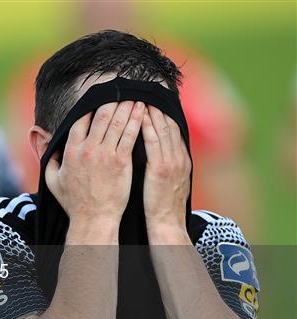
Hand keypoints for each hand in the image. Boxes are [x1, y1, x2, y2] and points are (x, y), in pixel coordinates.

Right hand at [45, 101, 144, 224]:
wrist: (93, 219)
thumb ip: (48, 159)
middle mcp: (87, 149)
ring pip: (116, 122)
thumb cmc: (73, 202)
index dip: (90, 106)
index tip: (98, 97)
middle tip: (120, 88)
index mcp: (71, 151)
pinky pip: (129, 135)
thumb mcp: (52, 181)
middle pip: (100, 116)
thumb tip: (46, 144)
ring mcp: (105, 154)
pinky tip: (141, 110)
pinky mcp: (121, 161)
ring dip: (126, 105)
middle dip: (111, 99)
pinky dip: (136, 120)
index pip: (80, 120)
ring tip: (134, 93)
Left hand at [142, 105, 190, 235]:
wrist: (167, 225)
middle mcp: (179, 157)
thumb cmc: (161, 206)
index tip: (153, 99)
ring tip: (140, 96)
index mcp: (181, 159)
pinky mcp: (161, 169)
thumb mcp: (168, 181)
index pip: (173, 129)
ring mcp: (172, 162)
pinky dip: (148, 126)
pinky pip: (154, 142)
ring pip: (162, 129)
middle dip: (157, 106)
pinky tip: (139, 115)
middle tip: (146, 90)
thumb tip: (154, 151)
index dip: (163, 112)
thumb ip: (163, 164)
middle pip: (169, 124)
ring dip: (151, 111)